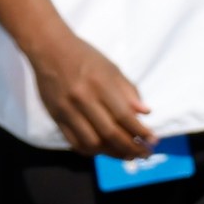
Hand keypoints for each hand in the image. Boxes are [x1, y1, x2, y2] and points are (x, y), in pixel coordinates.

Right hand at [27, 32, 151, 158]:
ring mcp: (67, 110)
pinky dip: (91, 150)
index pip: (124, 116)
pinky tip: (104, 150)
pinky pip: (74, 142)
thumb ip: (129, 91)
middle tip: (144, 153)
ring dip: (112, 153)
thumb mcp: (112, 69)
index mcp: (100, 85)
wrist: (49, 49)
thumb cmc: (86, 57)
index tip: (153, 141)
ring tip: (127, 154)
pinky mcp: (56, 117)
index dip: (141, 132)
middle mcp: (83, 100)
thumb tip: (145, 113)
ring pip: (92, 142)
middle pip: (110, 133)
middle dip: (131, 147)